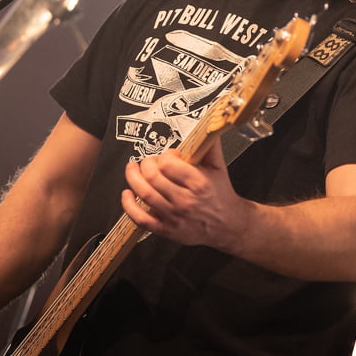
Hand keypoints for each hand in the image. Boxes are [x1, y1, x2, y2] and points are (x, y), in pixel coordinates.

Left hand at [121, 139, 250, 251]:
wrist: (227, 225)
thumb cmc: (221, 195)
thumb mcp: (219, 168)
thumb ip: (211, 145)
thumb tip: (207, 125)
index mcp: (198, 183)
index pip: (168, 164)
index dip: (164, 156)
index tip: (169, 155)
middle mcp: (185, 201)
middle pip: (153, 177)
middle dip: (146, 164)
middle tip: (148, 162)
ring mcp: (174, 217)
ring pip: (144, 194)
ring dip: (133, 178)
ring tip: (132, 169)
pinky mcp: (166, 230)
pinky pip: (141, 219)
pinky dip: (129, 206)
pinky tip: (127, 194)